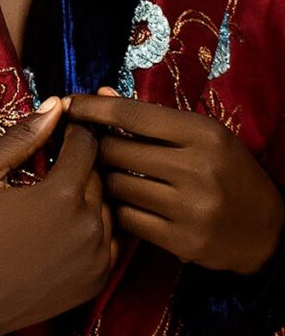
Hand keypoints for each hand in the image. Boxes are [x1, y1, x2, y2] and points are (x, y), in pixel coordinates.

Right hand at [0, 97, 119, 335]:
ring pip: (108, 206)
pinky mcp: (97, 280)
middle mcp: (89, 225)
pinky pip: (111, 239)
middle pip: (100, 174)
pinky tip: (67, 221)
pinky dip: (95, 224)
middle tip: (56, 156)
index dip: (73, 128)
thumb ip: (22, 136)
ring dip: (89, 192)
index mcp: (62, 194)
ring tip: (58, 190)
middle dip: (80, 159)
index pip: (86, 143)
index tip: (61, 124)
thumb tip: (54, 107)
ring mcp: (98, 257)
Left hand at [62, 87, 284, 275]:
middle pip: (116, 151)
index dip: (93, 109)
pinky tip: (122, 203)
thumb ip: (151, 117)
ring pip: (116, 186)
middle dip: (97, 147)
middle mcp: (197, 168)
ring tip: (109, 175)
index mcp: (203, 133)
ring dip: (105, 179)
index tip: (69, 104)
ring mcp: (190, 208)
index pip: (132, 115)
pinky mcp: (182, 242)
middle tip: (88, 147)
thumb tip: (101, 93)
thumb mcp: (201, 134)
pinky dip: (117, 209)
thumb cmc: (226, 171)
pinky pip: (126, 219)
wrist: (266, 230)